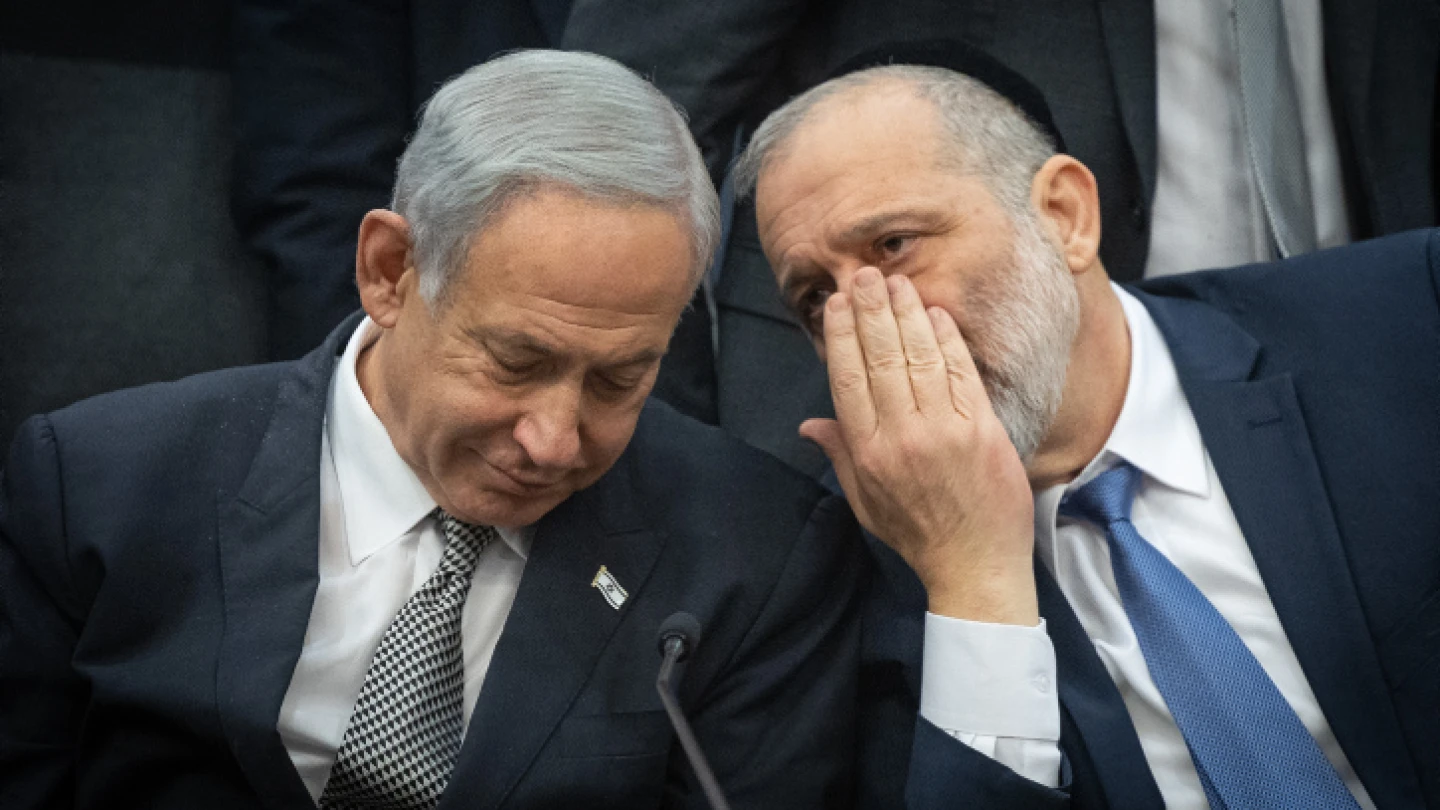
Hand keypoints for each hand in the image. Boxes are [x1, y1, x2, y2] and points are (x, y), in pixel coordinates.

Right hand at [800, 267, 1038, 624]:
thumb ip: (840, 454)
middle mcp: (903, 435)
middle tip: (862, 275)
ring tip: (894, 283)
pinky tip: (935, 314)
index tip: (836, 304)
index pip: (848, 379)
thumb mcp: (865, 501)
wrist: (976, 564)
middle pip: (881, 358)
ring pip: (919, 357)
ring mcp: (945, 429)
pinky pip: (961, 372)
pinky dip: (947, 340)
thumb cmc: (918, 535)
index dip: (841, 336)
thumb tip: (809, 425)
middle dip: (870, 311)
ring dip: (906, 314)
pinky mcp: (982, 428)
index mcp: (869, 452)